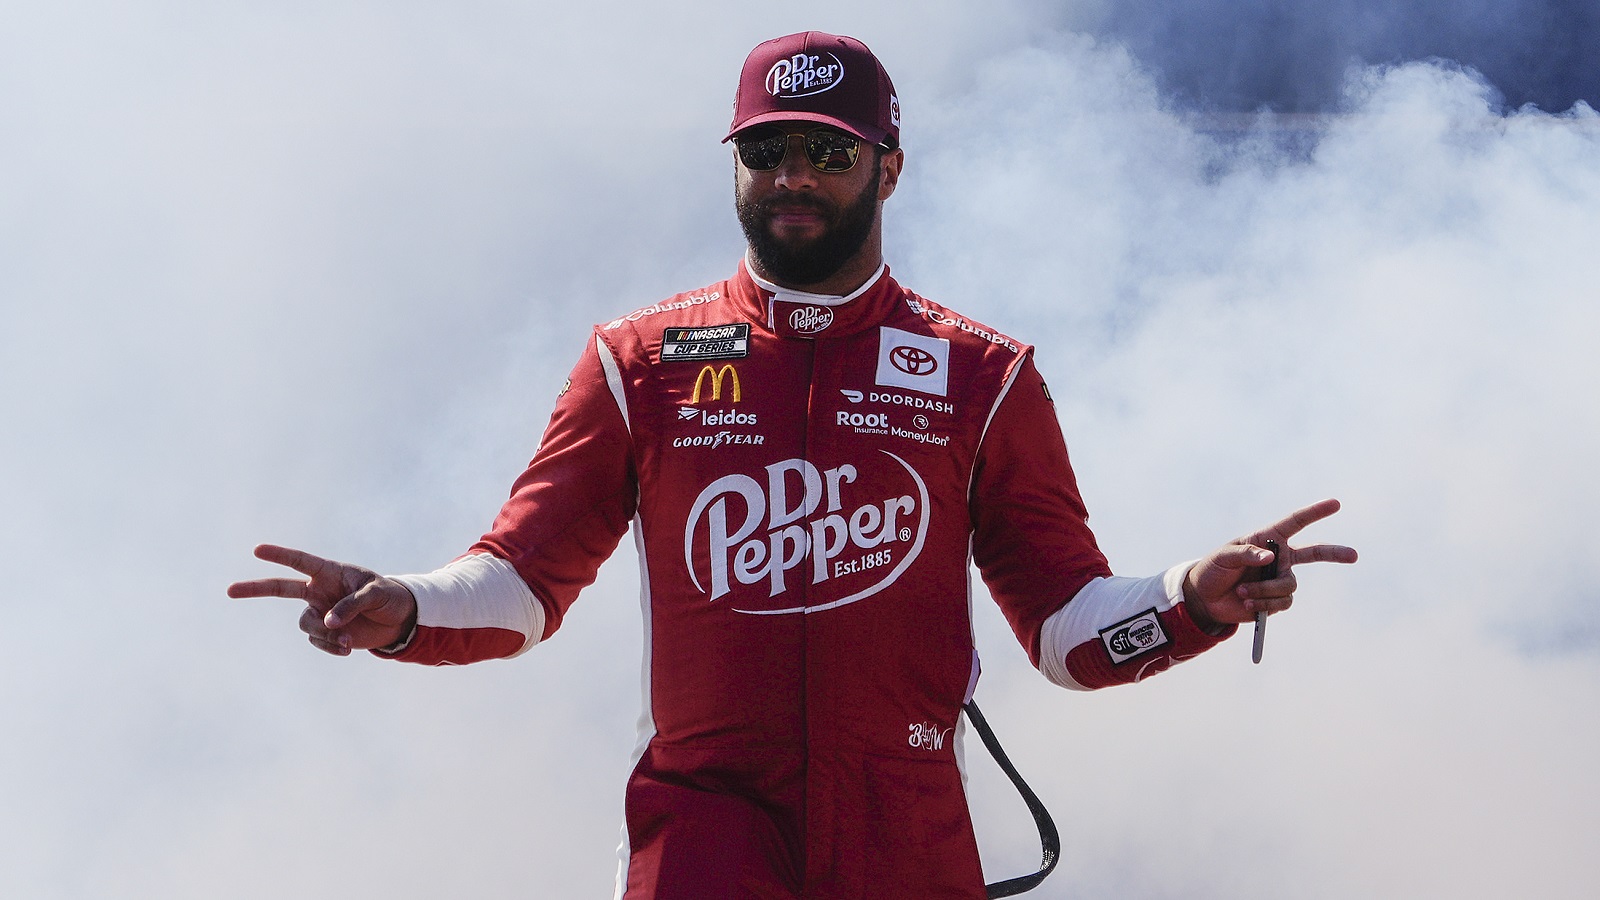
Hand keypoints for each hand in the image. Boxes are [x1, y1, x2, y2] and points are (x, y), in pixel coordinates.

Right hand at [228, 544, 417, 655]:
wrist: (398, 620)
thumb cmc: (389, 597)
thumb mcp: (377, 594)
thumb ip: (353, 604)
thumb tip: (329, 621)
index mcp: (331, 572)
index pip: (301, 561)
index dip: (280, 555)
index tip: (258, 550)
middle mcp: (320, 590)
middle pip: (281, 588)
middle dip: (255, 588)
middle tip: (229, 590)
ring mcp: (320, 611)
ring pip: (306, 624)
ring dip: (324, 634)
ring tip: (347, 639)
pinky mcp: (325, 632)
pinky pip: (317, 641)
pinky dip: (330, 646)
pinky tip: (347, 649)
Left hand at [1182, 499, 1357, 629]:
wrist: (1206, 598)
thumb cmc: (1214, 569)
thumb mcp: (1223, 556)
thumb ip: (1245, 553)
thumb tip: (1270, 558)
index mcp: (1267, 539)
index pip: (1295, 523)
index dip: (1315, 513)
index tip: (1335, 504)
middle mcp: (1279, 558)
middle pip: (1314, 553)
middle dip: (1334, 553)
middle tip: (1354, 556)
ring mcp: (1279, 579)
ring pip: (1288, 585)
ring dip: (1264, 590)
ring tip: (1242, 591)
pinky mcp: (1276, 600)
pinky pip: (1281, 603)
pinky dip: (1263, 604)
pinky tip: (1246, 603)